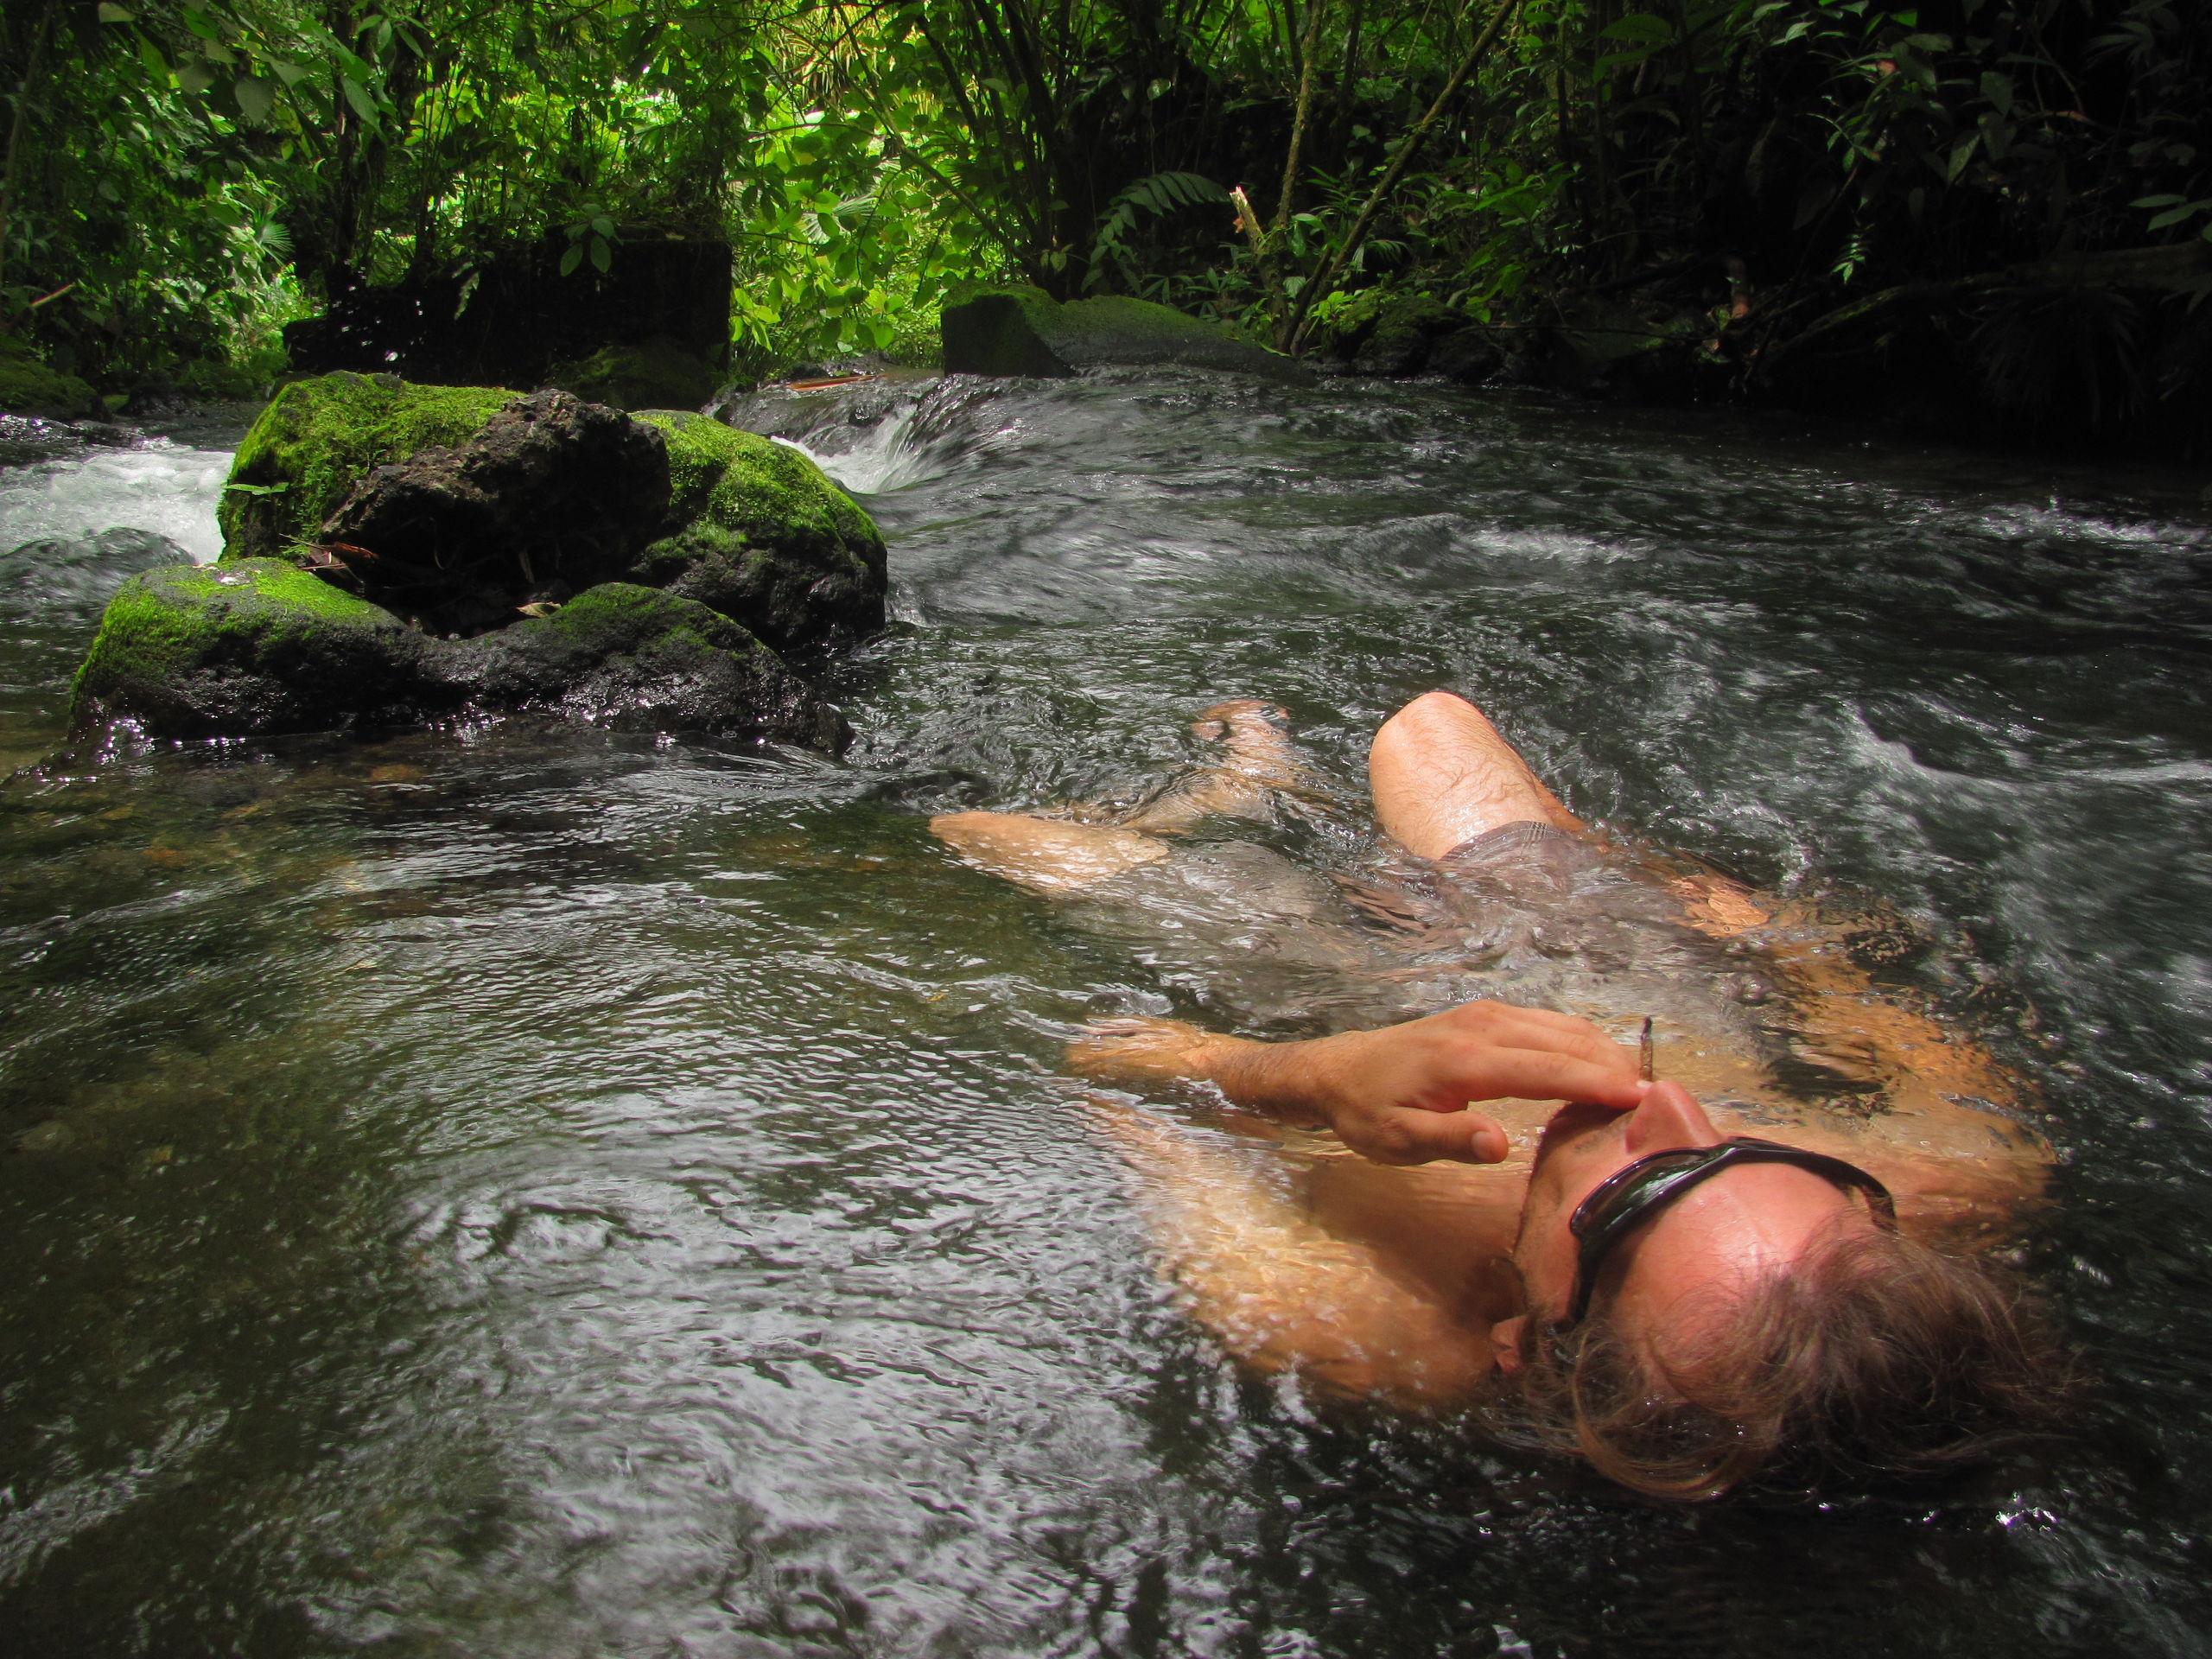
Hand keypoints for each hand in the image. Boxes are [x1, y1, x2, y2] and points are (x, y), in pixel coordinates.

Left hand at [1294, 1001, 1645, 1165]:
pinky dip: (1581, 1043)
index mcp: (1466, 1060)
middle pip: (1568, 1042)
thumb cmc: (1368, 1112)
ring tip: (1639, 1089)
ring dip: (1604, 1053)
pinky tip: (1599, 1068)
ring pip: (1563, 1027)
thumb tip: (1501, 1145)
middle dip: (1615, 1067)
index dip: (1599, 1084)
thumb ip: (1450, 1141)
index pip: (1549, 1070)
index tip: (1644, 1099)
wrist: (1338, 1071)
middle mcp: (1483, 1027)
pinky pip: (1548, 1024)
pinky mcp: (1486, 1015)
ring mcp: (1486, 1015)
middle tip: (1658, 1103)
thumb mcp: (1397, 1140)